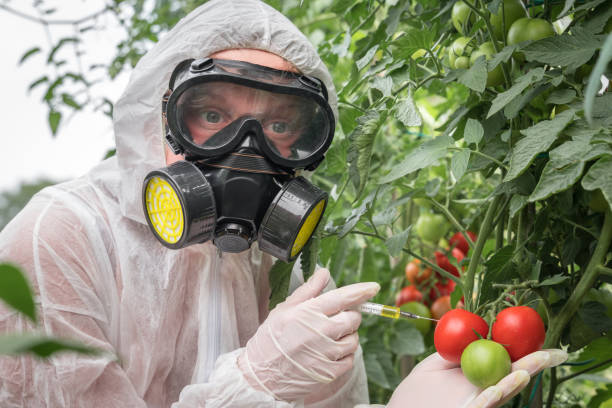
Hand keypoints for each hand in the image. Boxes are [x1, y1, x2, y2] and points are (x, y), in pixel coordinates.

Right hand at [238, 268, 379, 400]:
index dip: (362, 291)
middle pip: (353, 318)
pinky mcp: (331, 372)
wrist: (262, 375)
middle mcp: (322, 332)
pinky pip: (350, 358)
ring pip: (354, 338)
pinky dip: (344, 353)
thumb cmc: (271, 340)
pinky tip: (328, 352)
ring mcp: (328, 353)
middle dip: (349, 315)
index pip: (344, 298)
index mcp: (310, 312)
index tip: (373, 288)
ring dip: (347, 335)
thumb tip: (324, 273)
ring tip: (328, 337)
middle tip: (334, 318)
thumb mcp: (284, 309)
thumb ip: (308, 290)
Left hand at [387, 349, 567, 407]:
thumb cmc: (416, 392)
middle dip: (535, 363)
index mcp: (476, 375)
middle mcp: (482, 390)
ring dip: (520, 376)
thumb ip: (456, 350)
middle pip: (513, 374)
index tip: (541, 337)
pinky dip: (498, 390)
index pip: (505, 360)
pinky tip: (508, 380)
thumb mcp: (435, 364)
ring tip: (536, 363)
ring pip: (504, 389)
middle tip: (557, 353)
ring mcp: (477, 403)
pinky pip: (486, 402)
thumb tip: (475, 331)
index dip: (524, 349)